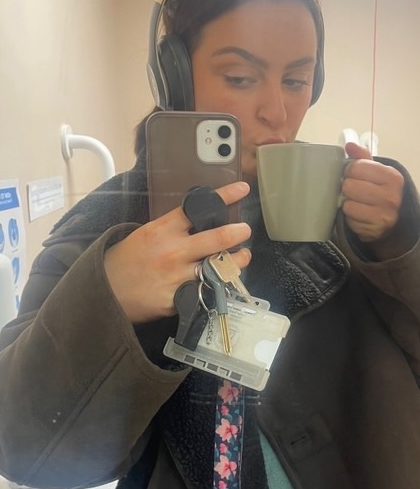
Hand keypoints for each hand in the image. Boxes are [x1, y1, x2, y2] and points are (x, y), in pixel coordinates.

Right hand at [104, 181, 251, 323]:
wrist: (105, 291)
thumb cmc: (126, 261)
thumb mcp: (147, 234)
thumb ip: (173, 228)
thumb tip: (202, 221)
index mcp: (164, 230)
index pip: (198, 208)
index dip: (225, 197)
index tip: (242, 189)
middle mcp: (174, 251)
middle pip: (218, 238)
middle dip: (238, 232)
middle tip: (244, 230)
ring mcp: (178, 277)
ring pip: (220, 267)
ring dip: (236, 262)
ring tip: (241, 257)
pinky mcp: (179, 299)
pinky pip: (207, 291)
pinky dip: (218, 285)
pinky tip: (223, 281)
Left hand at [341, 143, 411, 258]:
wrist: (392, 221)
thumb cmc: (379, 192)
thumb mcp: (375, 172)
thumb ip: (362, 157)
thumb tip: (349, 145)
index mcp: (392, 176)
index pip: (356, 166)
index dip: (349, 170)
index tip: (353, 174)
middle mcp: (391, 196)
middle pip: (349, 185)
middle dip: (348, 187)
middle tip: (354, 190)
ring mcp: (384, 214)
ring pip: (348, 204)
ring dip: (348, 203)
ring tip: (356, 203)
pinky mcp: (374, 230)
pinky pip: (349, 219)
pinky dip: (350, 217)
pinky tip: (359, 215)